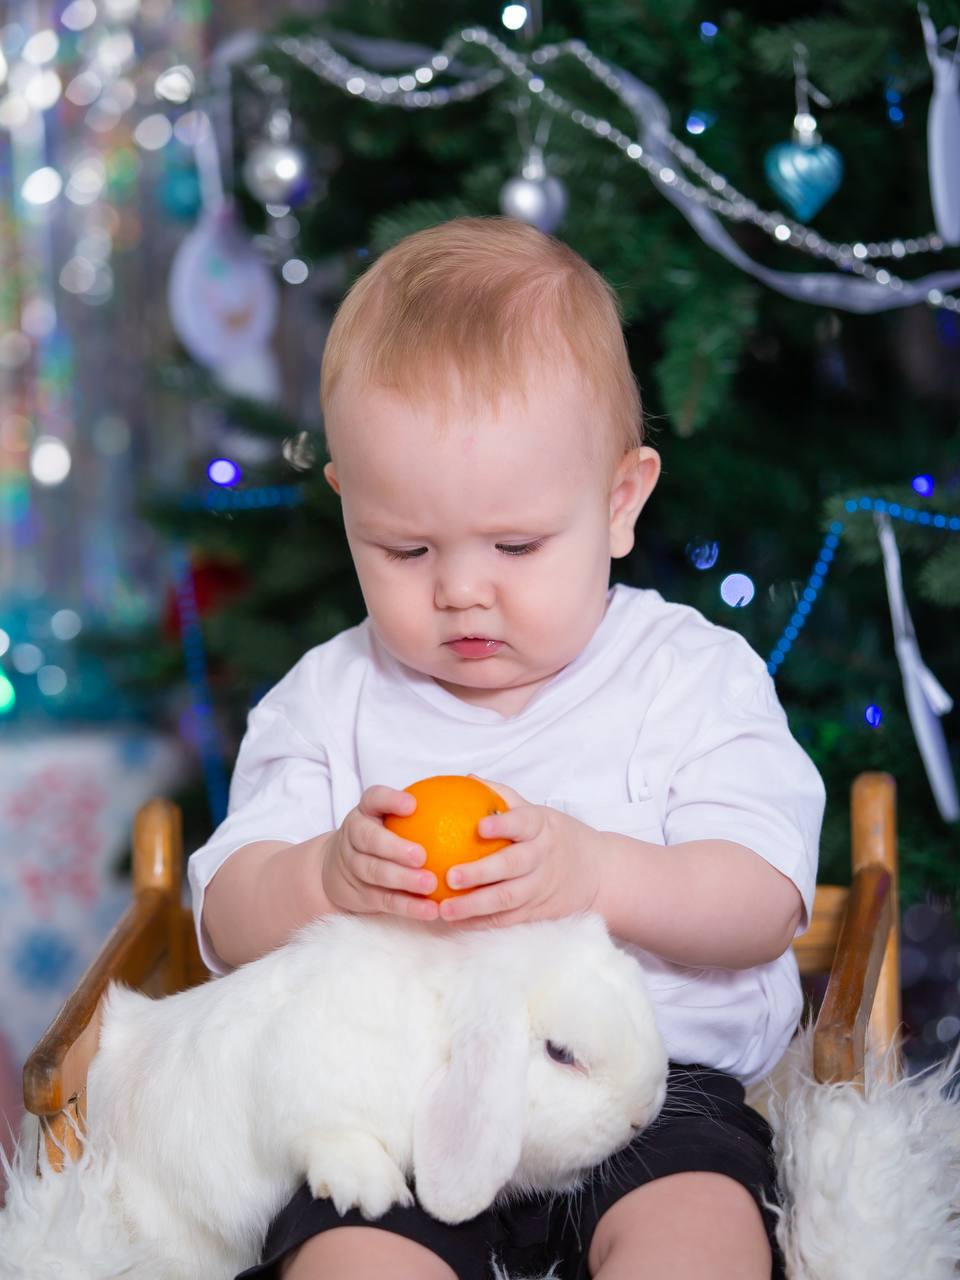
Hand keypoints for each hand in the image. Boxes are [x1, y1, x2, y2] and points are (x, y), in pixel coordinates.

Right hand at [321, 785, 439, 921]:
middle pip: (369, 839)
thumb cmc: (386, 834)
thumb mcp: (393, 816)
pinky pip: (386, 901)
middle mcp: (356, 835)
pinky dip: (409, 907)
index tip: (413, 805)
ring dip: (403, 880)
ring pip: (375, 872)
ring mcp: (354, 866)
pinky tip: (433, 910)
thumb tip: (475, 782)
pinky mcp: (361, 895)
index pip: (374, 798)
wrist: (341, 870)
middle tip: (422, 855)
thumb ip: (428, 804)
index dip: (390, 800)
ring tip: (430, 884)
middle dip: (394, 847)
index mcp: (367, 811)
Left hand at [437, 775, 601, 927]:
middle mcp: (541, 857)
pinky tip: (455, 922)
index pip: (523, 823)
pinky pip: (507, 920)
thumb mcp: (538, 813)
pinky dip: (480, 923)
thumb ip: (503, 797)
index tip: (480, 826)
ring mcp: (539, 888)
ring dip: (474, 905)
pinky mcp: (537, 912)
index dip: (504, 825)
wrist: (598, 874)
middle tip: (450, 875)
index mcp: (541, 828)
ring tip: (446, 908)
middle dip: (481, 872)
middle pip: (512, 866)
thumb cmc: (556, 837)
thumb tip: (468, 779)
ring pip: (507, 898)